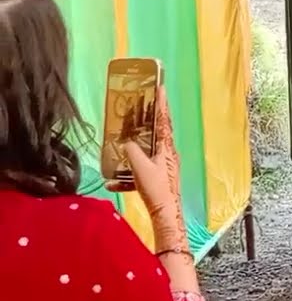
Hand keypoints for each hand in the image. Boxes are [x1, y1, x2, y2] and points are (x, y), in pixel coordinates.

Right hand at [107, 87, 182, 220]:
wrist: (165, 213)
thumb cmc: (156, 189)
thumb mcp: (141, 167)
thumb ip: (132, 152)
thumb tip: (126, 143)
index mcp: (166, 147)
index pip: (163, 120)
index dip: (161, 103)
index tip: (161, 87)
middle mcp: (168, 154)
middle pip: (157, 132)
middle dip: (147, 120)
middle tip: (139, 106)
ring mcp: (164, 165)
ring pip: (147, 151)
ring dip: (134, 149)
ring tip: (122, 143)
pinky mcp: (158, 177)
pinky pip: (141, 171)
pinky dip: (128, 175)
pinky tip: (113, 184)